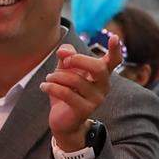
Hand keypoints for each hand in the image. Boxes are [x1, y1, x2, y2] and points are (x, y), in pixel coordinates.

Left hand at [45, 32, 122, 151]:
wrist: (63, 121)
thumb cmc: (66, 92)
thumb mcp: (65, 71)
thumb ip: (66, 57)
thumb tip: (63, 51)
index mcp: (101, 75)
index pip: (113, 61)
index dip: (115, 49)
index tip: (114, 37)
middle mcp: (103, 86)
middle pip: (99, 67)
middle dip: (78, 60)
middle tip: (64, 61)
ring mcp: (96, 99)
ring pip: (75, 80)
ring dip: (57, 76)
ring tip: (48, 78)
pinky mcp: (85, 110)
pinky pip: (66, 93)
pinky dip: (51, 87)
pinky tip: (44, 87)